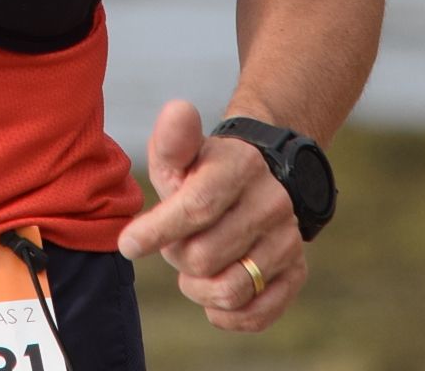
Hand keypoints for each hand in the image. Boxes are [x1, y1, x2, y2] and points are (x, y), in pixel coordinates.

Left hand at [116, 99, 304, 332]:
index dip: (158, 230)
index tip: (127, 244)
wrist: (260, 180)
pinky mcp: (297, 271)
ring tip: (194, 269)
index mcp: (241, 165)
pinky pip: (257, 314)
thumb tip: (177, 110)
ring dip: (198, 289)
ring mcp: (288, 240)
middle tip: (176, 243)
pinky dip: (227, 315)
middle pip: (204, 256)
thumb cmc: (205, 172)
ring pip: (230, 289)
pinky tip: (214, 296)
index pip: (196, 207)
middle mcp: (272, 202)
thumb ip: (172, 140)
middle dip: (177, 256)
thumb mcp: (183, 153)